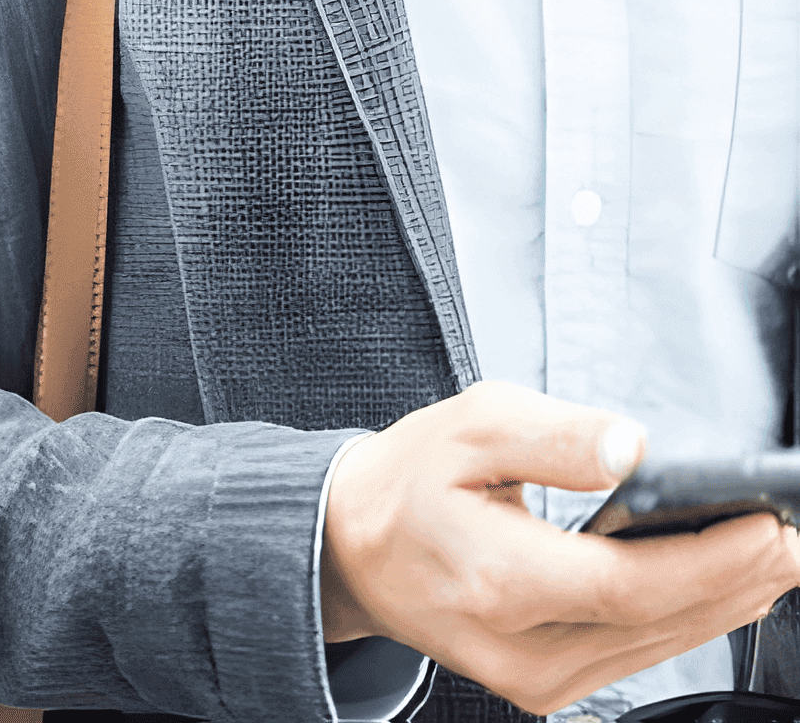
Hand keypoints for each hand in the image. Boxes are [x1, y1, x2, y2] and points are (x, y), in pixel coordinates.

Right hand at [320, 381, 799, 715]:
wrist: (354, 548)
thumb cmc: (412, 480)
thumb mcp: (471, 424)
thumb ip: (553, 435)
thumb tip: (629, 447)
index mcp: (496, 576)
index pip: (628, 583)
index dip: (710, 560)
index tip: (768, 525)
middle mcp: (519, 646)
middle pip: (656, 622)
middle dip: (738, 580)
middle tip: (794, 537)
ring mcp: (532, 678)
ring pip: (654, 648)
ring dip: (725, 603)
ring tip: (778, 558)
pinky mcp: (542, 685)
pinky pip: (633, 657)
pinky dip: (685, 619)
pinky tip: (721, 588)